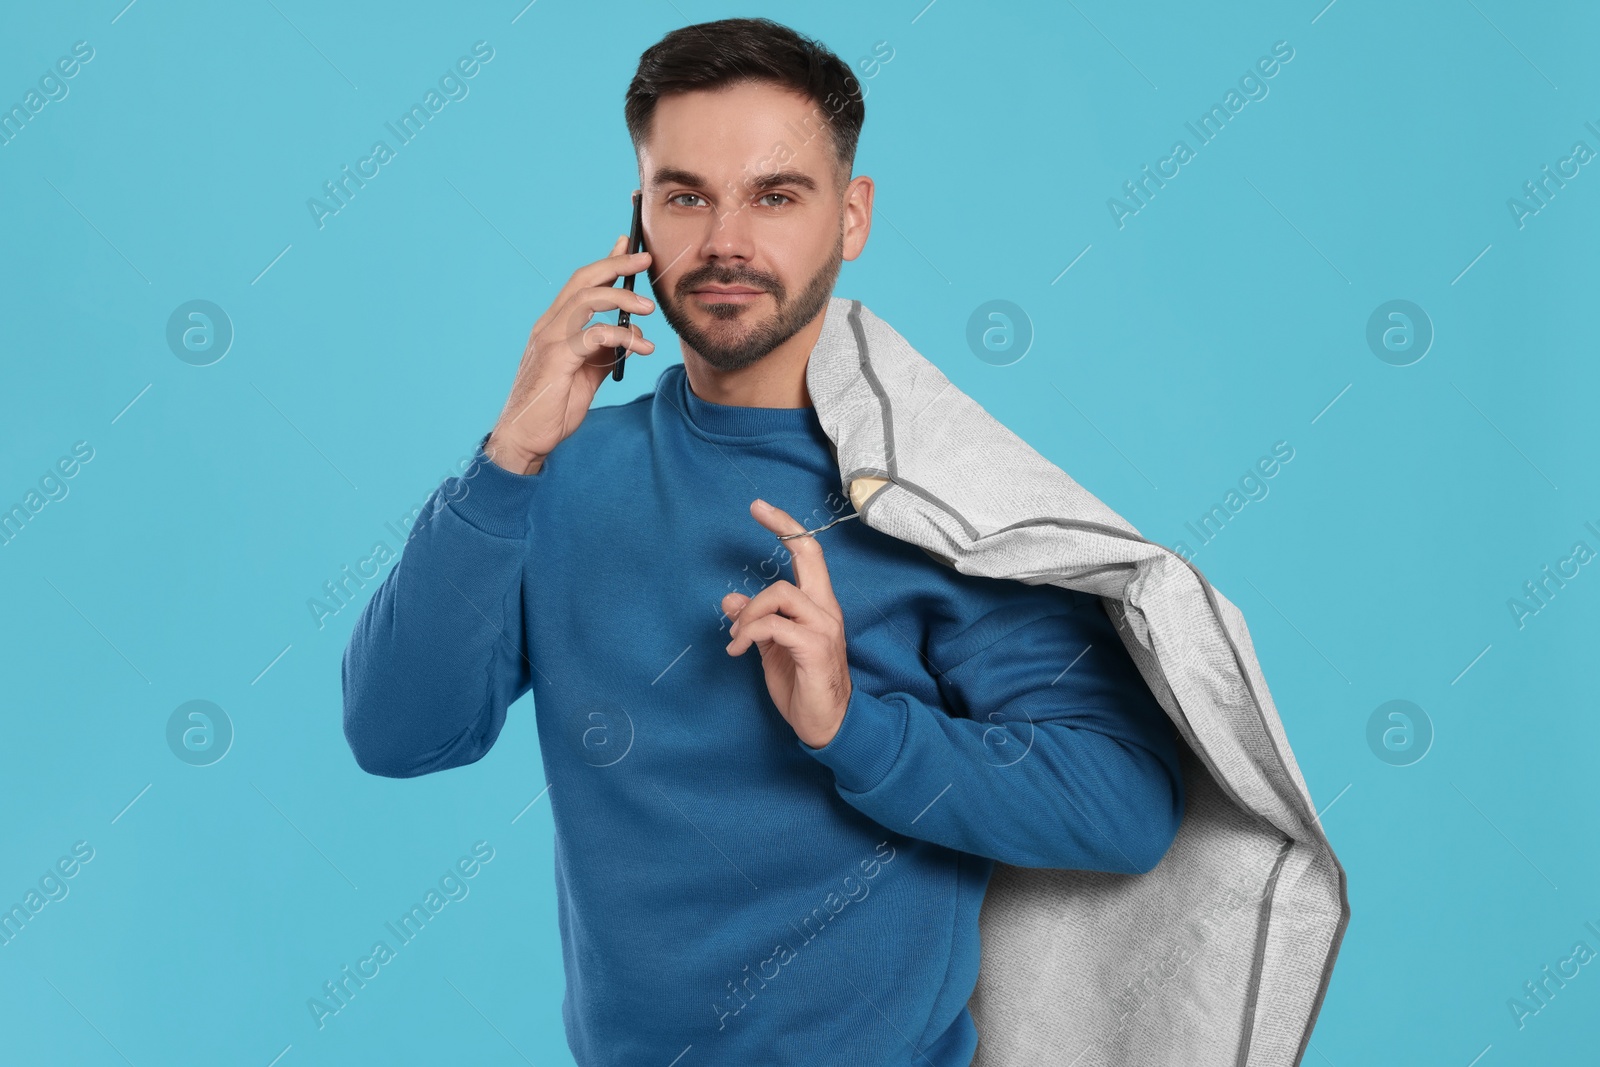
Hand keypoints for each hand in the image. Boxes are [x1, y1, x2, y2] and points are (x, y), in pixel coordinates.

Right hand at [484, 230, 655, 473]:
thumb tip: (631, 331)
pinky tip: (641, 347)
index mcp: (554, 326)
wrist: (526, 438)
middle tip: (645, 259)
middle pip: (583, 280)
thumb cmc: (554, 406)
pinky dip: (621, 336)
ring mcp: (550, 340)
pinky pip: (592, 335)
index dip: (606, 262)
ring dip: (622, 298)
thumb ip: (604, 350)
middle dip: (616, 265)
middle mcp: (549, 325)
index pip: (581, 283)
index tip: (629, 246)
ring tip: (649, 308)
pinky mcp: (557, 358)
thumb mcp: (587, 373)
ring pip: (587, 300)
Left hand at [721, 499, 852, 747]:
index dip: (787, 529)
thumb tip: (730, 599)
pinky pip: (774, 626)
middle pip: (809, 556)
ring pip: (780, 593)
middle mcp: (825, 610)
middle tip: (755, 510)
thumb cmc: (802, 686)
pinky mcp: (813, 649)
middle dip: (783, 529)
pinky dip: (749, 633)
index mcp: (818, 606)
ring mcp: (823, 628)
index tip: (761, 508)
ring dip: (749, 612)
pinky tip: (737, 650)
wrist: (827, 726)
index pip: (809, 556)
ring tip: (735, 637)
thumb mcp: (770, 649)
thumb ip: (755, 622)